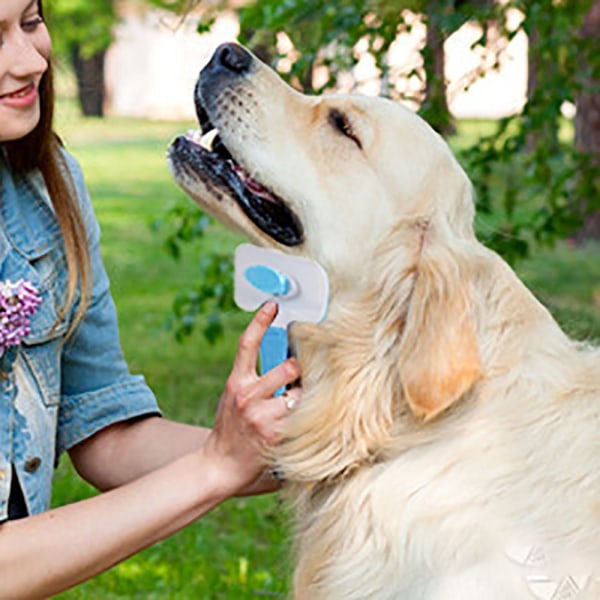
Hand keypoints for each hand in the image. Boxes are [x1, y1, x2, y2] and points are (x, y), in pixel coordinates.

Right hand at [202, 301, 300, 496]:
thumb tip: (287, 360)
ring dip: (308, 395)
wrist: (220, 465)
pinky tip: (313, 420)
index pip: (248, 344)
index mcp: (236, 382)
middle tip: (310, 368)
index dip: (260, 322)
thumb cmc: (231, 426)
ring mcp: (263, 417)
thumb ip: (255, 378)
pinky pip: (302, 418)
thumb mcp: (234, 396)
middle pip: (288, 367)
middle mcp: (248, 396)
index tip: (273, 305)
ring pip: (300, 393)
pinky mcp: (277, 436)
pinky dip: (311, 416)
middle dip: (302, 367)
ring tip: (311, 398)